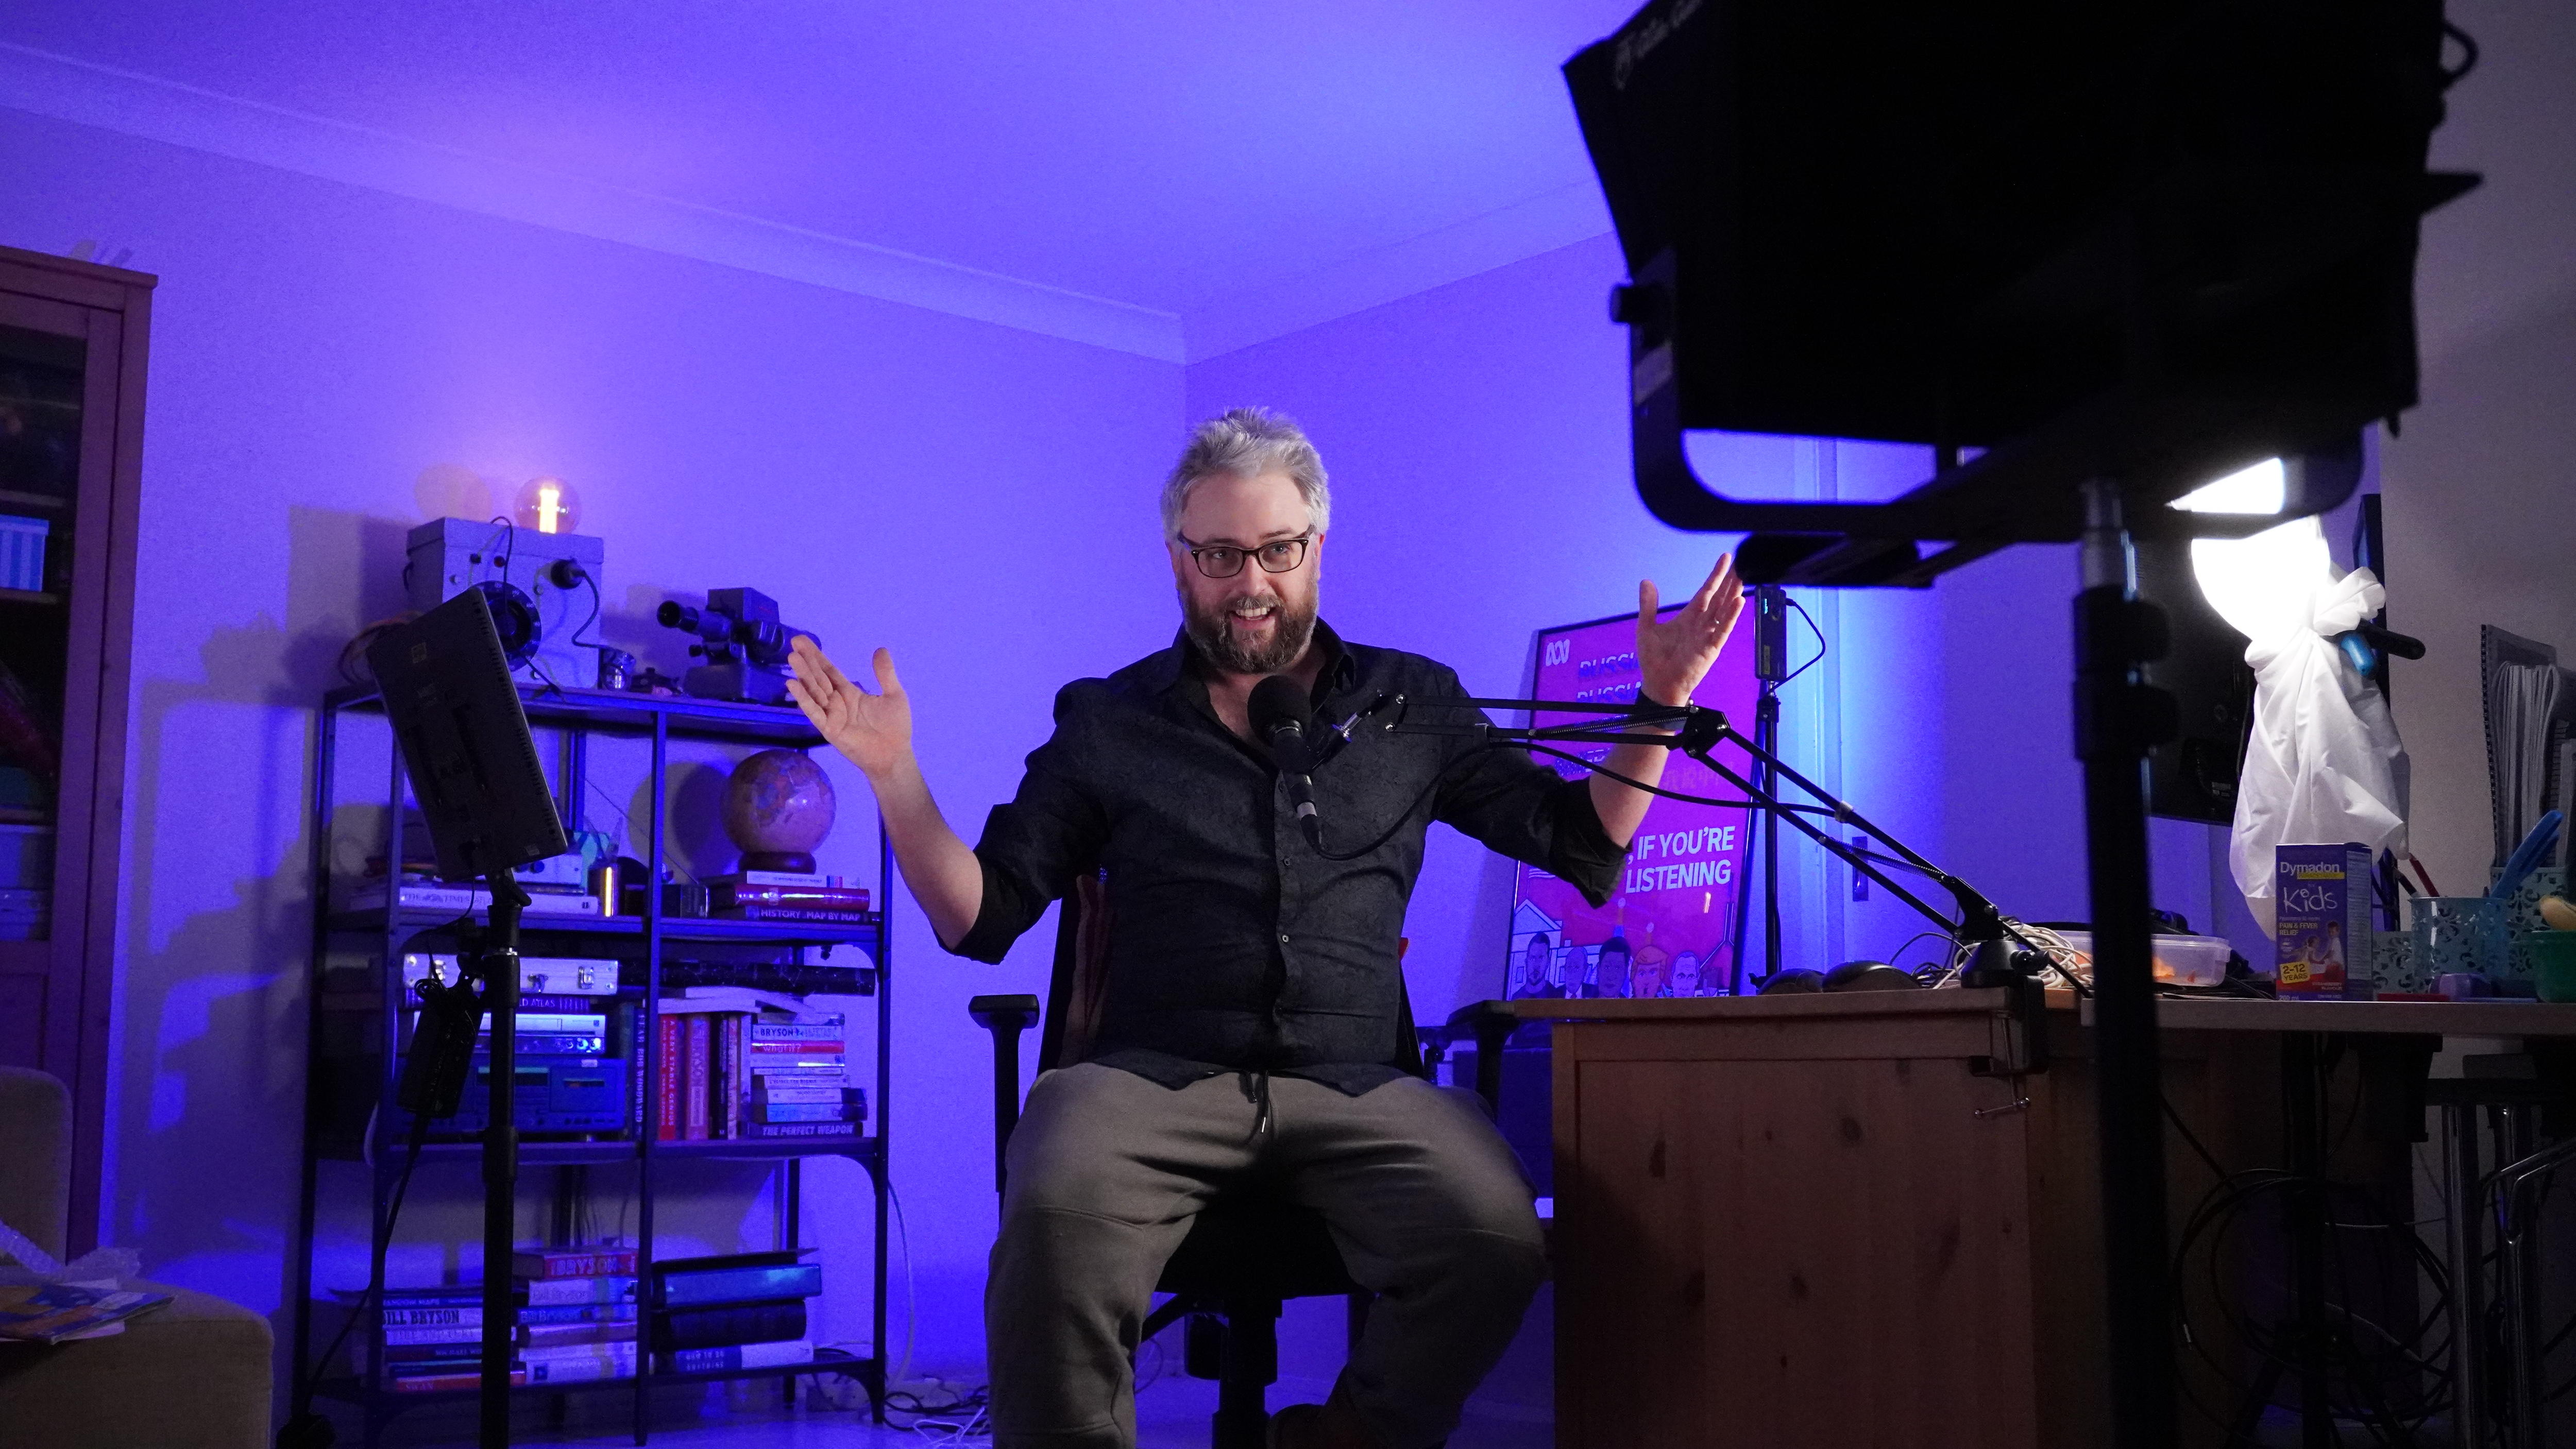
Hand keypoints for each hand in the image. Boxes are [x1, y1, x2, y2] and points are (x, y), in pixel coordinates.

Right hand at [785, 636, 913, 779]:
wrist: (895, 755)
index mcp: (849, 692)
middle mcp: (836, 701)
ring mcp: (830, 715)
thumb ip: (885, 674)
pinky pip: (813, 711)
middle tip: (794, 640)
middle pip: (818, 677)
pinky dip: (803, 698)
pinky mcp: (829, 728)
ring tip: (792, 657)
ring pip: (814, 691)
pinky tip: (792, 684)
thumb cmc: (895, 727)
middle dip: (807, 660)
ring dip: (803, 674)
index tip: (803, 641)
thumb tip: (881, 649)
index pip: (829, 670)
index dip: (817, 656)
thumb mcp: (894, 694)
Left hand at [1635, 553, 1745, 706]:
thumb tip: (1646, 581)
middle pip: (1719, 598)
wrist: (1659, 685)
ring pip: (1724, 610)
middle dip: (1729, 580)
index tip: (1725, 559)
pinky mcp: (1710, 648)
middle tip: (1741, 562)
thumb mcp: (1647, 627)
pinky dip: (1731, 616)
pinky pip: (1723, 630)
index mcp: (1689, 617)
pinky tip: (1739, 601)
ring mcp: (1708, 635)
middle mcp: (1702, 624)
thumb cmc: (1655, 660)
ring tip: (1743, 576)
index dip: (1715, 576)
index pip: (1706, 591)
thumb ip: (1649, 605)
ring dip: (1733, 594)